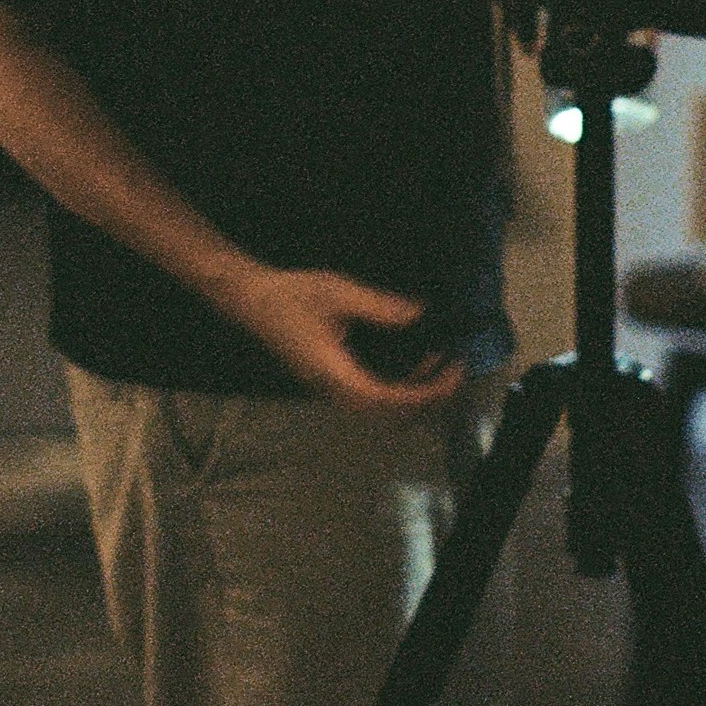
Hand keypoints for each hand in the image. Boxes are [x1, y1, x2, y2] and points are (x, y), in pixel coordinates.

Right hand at [213, 264, 467, 412]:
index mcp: (334, 372)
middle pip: (388, 415)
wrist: (252, 300)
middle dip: (426, 399)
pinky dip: (398, 391)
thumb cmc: (291, 293)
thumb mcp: (337, 290)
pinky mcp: (330, 382)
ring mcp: (329, 389)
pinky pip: (370, 400)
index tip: (450, 373)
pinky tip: (411, 366)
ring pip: (379, 411)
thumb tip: (418, 314)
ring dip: (412, 397)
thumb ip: (379, 306)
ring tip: (438, 367)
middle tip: (453, 371)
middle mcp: (332, 389)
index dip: (424, 393)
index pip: (388, 399)